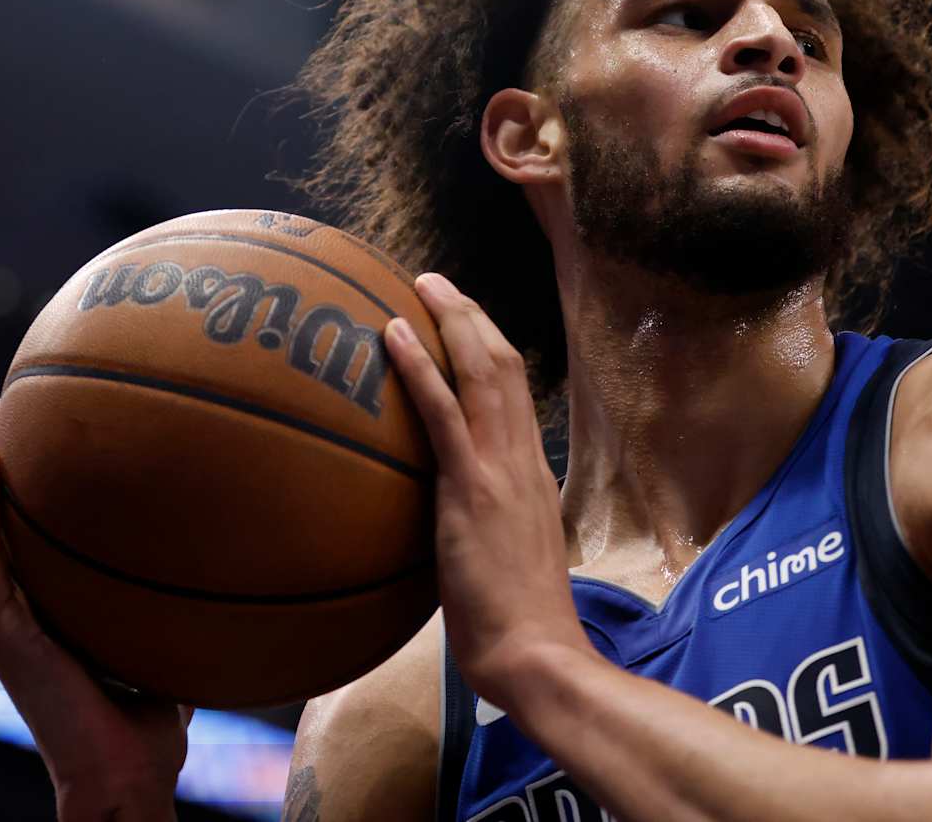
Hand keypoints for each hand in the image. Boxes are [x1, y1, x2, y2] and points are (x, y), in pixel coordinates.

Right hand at [0, 403, 187, 818]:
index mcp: (50, 617)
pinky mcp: (6, 634)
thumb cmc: (153, 728)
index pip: (31, 541)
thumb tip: (228, 563)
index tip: (41, 436)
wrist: (124, 777)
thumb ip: (178, 608)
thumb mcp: (167, 646)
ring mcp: (8, 623)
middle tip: (4, 405)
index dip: (28, 491)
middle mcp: (21, 614)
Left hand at [383, 273, 593, 711]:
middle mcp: (523, 460)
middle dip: (470, 316)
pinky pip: (444, 414)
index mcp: (531, 474)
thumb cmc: (516, 624)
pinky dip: (420, 368)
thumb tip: (453, 521)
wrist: (535, 651)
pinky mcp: (473, 490)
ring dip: (450, 321)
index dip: (488, 347)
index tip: (461, 319)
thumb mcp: (504, 560)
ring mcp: (502, 471)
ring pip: (483, 374)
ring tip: (419, 284)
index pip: (516, 393)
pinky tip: (395, 334)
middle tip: (435, 281)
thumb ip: (486, 526)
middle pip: (504, 366)